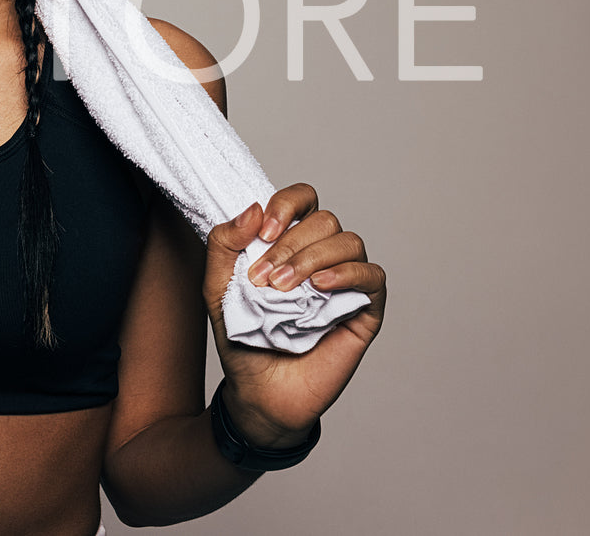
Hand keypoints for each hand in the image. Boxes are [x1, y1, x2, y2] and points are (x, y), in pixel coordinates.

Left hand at [202, 183, 386, 448]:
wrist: (258, 391)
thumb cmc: (242, 338)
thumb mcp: (217, 287)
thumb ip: (224, 244)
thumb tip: (252, 208)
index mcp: (289, 243)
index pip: (302, 199)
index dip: (286, 205)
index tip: (262, 233)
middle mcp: (321, 257)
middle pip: (325, 220)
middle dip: (291, 245)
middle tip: (265, 280)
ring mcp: (345, 282)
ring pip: (349, 241)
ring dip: (313, 259)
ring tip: (286, 290)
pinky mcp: (365, 310)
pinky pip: (373, 276)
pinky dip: (347, 274)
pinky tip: (320, 289)